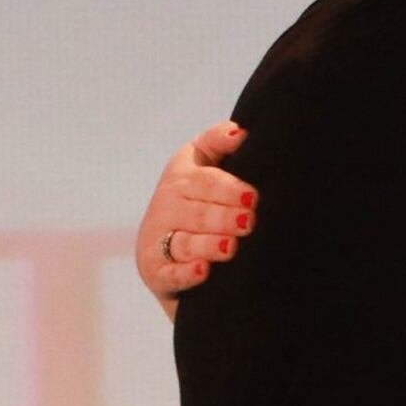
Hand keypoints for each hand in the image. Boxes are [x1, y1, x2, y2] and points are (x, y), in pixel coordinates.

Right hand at [133, 122, 254, 313]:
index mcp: (180, 177)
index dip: (229, 189)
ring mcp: (157, 239)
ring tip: (231, 247)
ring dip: (208, 245)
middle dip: (223, 218)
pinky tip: (202, 271)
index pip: (205, 181)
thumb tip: (240, 131)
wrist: (170, 247)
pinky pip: (168, 273)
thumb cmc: (198, 198)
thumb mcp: (203, 163)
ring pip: (185, 242)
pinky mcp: (154, 270)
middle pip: (198, 213)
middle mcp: (166, 206)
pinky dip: (185, 273)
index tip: (252, 197)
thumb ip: (217, 142)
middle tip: (248, 223)